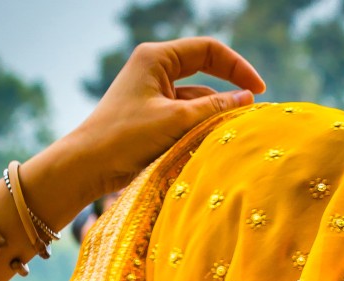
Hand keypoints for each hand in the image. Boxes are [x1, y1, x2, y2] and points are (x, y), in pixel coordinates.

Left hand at [76, 37, 265, 196]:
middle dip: (228, 91)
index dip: (237, 67)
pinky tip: (210, 143)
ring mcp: (150, 93)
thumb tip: (247, 99)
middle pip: (203, 71)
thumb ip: (214, 108)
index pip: (207, 50)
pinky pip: (183, 115)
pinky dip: (198, 127)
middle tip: (251, 111)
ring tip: (232, 134)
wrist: (85, 166)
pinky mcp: (149, 116)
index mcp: (156, 58)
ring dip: (213, 113)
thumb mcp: (176, 120)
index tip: (258, 91)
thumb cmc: (125, 138)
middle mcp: (153, 70)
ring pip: (195, 98)